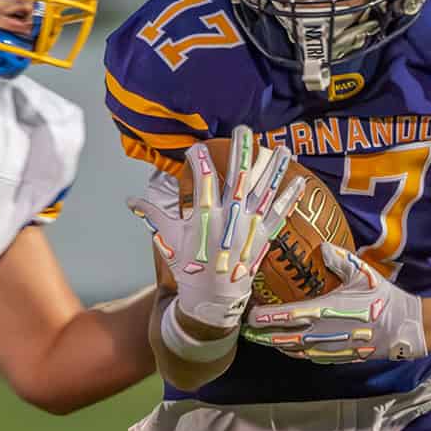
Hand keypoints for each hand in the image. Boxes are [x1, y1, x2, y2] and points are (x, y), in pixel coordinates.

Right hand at [127, 128, 302, 329]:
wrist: (212, 300)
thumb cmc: (189, 268)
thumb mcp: (168, 240)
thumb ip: (152, 215)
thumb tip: (130, 200)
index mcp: (205, 216)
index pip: (203, 177)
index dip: (199, 158)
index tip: (196, 149)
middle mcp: (230, 217)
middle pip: (239, 175)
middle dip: (241, 149)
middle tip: (243, 129)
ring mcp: (250, 226)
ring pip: (265, 189)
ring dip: (275, 167)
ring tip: (282, 147)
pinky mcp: (264, 236)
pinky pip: (280, 213)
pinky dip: (290, 197)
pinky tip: (300, 181)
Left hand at [242, 244, 427, 362]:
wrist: (403, 326)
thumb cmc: (381, 297)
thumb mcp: (361, 273)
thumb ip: (339, 259)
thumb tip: (322, 247)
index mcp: (322, 310)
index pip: (283, 316)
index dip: (263, 317)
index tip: (249, 315)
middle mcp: (320, 332)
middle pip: (280, 338)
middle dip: (262, 335)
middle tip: (246, 331)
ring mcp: (326, 348)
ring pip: (292, 350)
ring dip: (275, 345)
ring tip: (262, 338)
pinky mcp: (335, 357)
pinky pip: (307, 357)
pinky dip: (294, 352)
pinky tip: (288, 348)